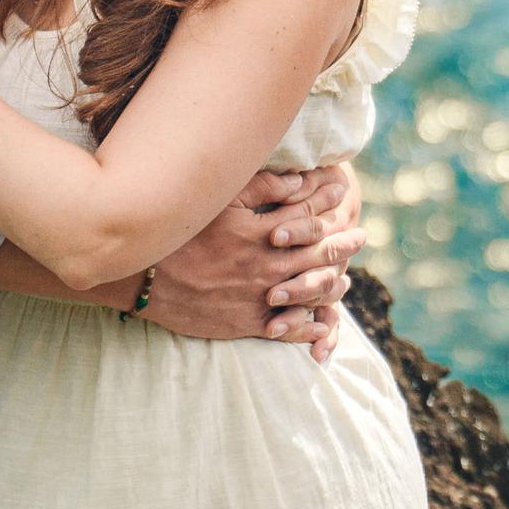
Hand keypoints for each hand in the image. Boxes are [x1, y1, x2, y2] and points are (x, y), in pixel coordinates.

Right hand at [143, 164, 368, 350]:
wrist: (147, 278)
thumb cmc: (181, 233)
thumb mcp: (220, 201)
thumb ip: (261, 187)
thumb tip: (298, 179)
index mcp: (264, 233)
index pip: (308, 213)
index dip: (327, 199)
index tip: (341, 191)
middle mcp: (269, 265)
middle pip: (319, 253)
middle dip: (343, 242)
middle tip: (361, 236)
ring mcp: (261, 296)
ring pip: (311, 292)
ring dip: (333, 284)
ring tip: (346, 279)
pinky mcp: (247, 322)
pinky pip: (289, 329)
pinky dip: (310, 328)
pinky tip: (324, 327)